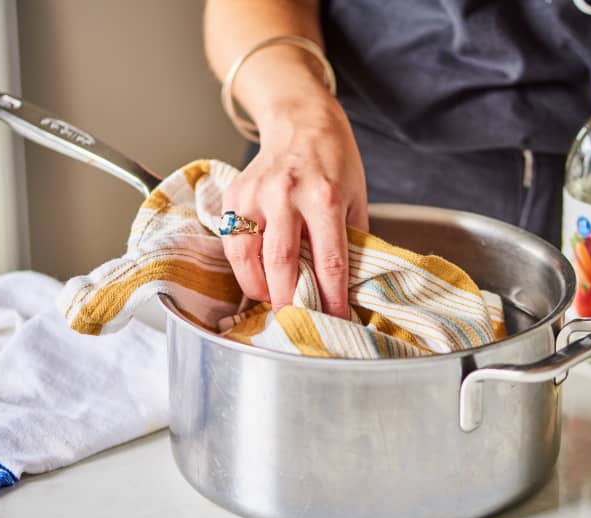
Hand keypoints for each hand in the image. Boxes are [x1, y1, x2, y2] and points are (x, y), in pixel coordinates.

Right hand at [221, 97, 367, 318]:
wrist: (300, 121)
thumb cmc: (334, 161)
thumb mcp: (357, 197)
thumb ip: (352, 239)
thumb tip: (350, 285)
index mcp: (324, 197)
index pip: (329, 260)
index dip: (332, 297)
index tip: (336, 320)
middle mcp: (287, 194)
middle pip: (283, 262)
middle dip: (289, 300)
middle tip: (295, 324)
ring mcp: (256, 194)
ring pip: (248, 255)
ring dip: (259, 288)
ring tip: (273, 303)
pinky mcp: (234, 195)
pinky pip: (233, 242)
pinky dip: (242, 268)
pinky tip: (256, 280)